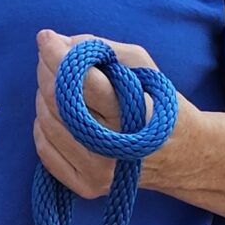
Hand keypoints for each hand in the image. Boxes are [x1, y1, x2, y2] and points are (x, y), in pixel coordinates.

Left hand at [33, 31, 184, 199]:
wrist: (179, 155)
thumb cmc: (157, 102)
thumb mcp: (143, 66)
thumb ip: (103, 50)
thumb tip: (57, 43)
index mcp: (133, 114)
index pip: (84, 83)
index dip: (58, 56)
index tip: (46, 38)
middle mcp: (114, 148)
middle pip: (58, 101)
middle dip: (48, 70)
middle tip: (50, 56)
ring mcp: (99, 172)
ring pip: (47, 121)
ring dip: (45, 95)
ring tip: (61, 86)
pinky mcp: (87, 186)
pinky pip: (45, 149)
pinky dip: (45, 125)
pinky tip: (61, 115)